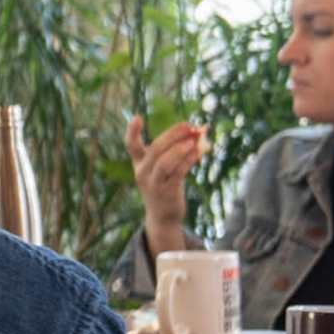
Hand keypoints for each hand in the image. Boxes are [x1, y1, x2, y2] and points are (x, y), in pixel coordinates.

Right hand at [128, 115, 207, 232]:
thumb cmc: (166, 185)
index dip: (132, 131)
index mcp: (139, 163)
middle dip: (173, 135)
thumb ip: (179, 149)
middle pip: (156, 149)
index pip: (131, 145)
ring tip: (195, 140)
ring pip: (165, 162)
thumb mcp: (164, 167)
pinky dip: (189, 160)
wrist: (163, 216)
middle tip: (189, 126)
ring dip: (181, 149)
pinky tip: (199, 152)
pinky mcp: (167, 192)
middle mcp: (142, 172)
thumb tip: (202, 130)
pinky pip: (178, 172)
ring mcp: (153, 183)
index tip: (137, 117)